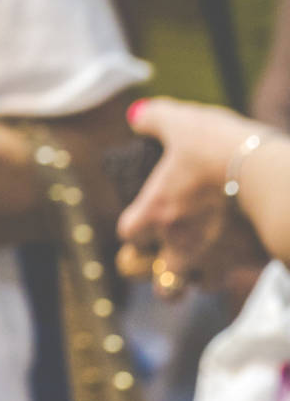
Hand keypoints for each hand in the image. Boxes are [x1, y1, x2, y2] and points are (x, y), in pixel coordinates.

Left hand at [116, 97, 269, 297]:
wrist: (271, 174)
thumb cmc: (221, 148)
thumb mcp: (185, 123)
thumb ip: (156, 119)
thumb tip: (136, 114)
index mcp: (154, 216)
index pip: (128, 235)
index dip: (137, 228)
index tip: (149, 215)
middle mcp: (177, 247)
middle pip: (159, 282)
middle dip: (163, 274)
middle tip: (174, 255)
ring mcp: (212, 260)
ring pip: (198, 286)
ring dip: (200, 276)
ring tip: (210, 257)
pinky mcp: (246, 263)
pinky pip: (237, 276)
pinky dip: (237, 266)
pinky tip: (243, 248)